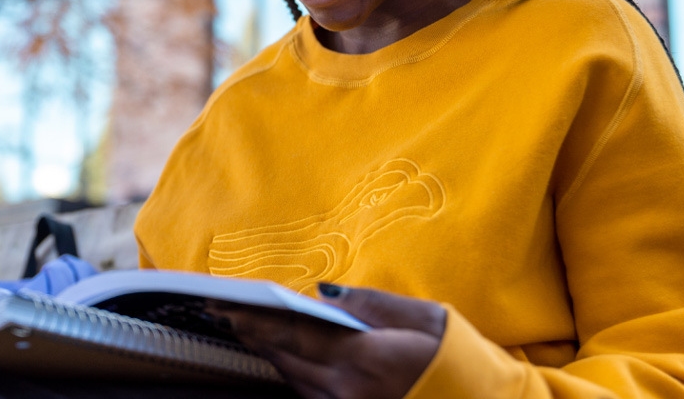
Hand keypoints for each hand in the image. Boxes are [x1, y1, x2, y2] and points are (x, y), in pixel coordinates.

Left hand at [210, 284, 444, 398]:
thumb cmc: (461, 359)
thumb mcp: (425, 317)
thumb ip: (372, 304)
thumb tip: (325, 293)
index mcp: (366, 359)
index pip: (297, 335)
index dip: (257, 321)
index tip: (226, 307)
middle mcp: (350, 391)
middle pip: (288, 359)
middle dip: (254, 335)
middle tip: (222, 314)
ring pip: (296, 381)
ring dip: (272, 355)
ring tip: (247, 330)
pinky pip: (313, 396)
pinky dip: (296, 375)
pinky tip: (285, 358)